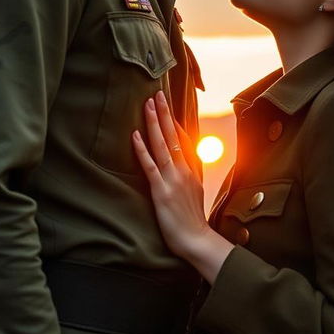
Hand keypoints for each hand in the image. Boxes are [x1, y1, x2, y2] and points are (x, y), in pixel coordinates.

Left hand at [132, 93, 233, 280]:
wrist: (197, 240)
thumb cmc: (193, 222)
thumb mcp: (195, 194)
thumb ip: (189, 177)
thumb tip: (184, 166)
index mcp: (192, 170)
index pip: (183, 139)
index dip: (174, 121)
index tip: (167, 105)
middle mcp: (184, 170)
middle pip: (173, 135)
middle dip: (164, 113)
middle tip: (157, 93)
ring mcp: (173, 179)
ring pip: (163, 145)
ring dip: (154, 123)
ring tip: (147, 104)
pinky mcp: (161, 191)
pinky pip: (150, 165)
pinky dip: (142, 149)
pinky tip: (135, 135)